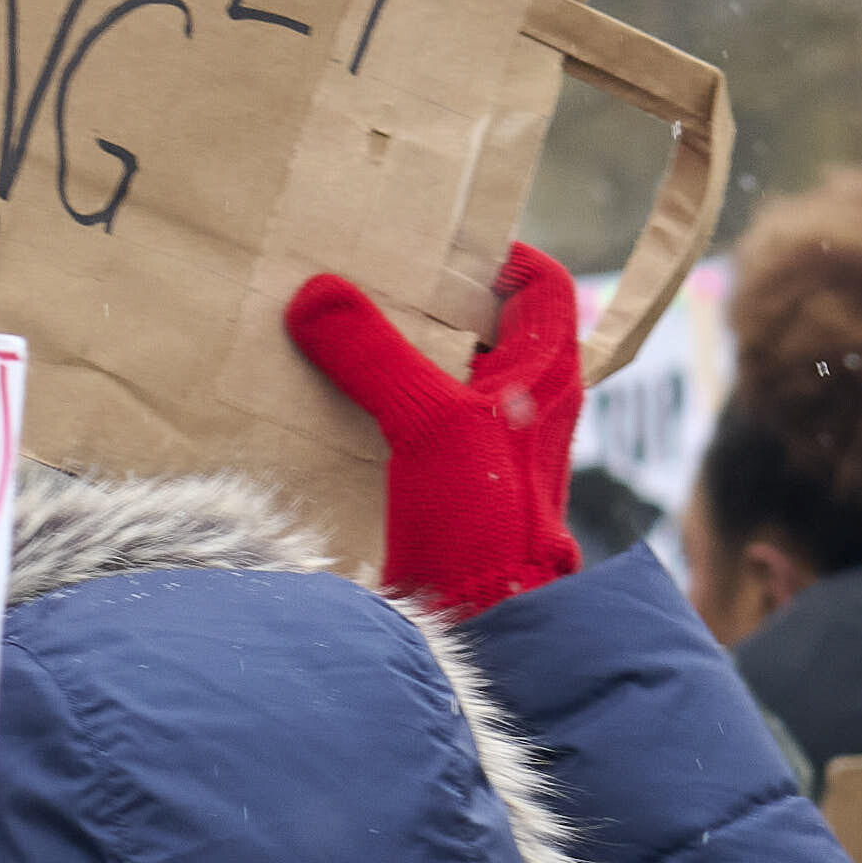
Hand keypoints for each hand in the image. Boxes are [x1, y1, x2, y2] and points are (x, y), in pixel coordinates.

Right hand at [286, 247, 590, 613]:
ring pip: (436, 374)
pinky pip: (407, 420)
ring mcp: (485, 442)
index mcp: (547, 371)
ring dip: (387, 353)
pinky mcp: (446, 481)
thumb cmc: (487, 517)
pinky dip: (372, 402)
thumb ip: (373, 354)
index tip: (433, 241)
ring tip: (328, 325)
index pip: (540, 284)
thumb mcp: (430, 420)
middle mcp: (523, 401)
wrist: (485, 621)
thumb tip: (315, 293)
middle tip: (359, 274)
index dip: (497, 254)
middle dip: (420, 301)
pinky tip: (321, 393)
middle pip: (476, 324)